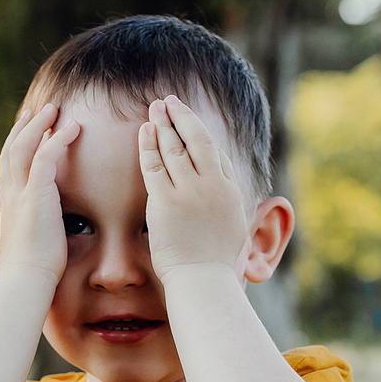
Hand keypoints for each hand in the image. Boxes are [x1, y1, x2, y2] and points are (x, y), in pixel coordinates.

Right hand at [0, 102, 82, 281]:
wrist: (25, 280)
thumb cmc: (32, 273)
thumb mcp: (31, 248)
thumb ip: (36, 236)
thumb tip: (43, 241)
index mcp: (9, 207)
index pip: (9, 170)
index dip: (16, 150)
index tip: (25, 136)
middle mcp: (11, 195)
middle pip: (11, 150)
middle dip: (23, 129)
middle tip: (35, 111)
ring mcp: (20, 193)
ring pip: (24, 146)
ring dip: (38, 125)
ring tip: (53, 110)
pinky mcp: (36, 194)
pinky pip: (46, 156)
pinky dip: (58, 139)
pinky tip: (72, 128)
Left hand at [138, 95, 250, 273]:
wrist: (203, 281)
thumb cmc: (215, 266)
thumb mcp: (235, 234)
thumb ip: (232, 213)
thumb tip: (233, 210)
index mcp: (232, 192)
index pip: (218, 155)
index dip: (202, 135)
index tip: (190, 123)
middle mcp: (213, 186)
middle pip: (199, 140)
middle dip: (184, 117)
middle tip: (172, 100)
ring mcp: (190, 191)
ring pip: (175, 147)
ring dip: (164, 123)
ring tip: (156, 106)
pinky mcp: (166, 200)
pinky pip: (154, 164)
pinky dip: (149, 143)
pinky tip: (145, 128)